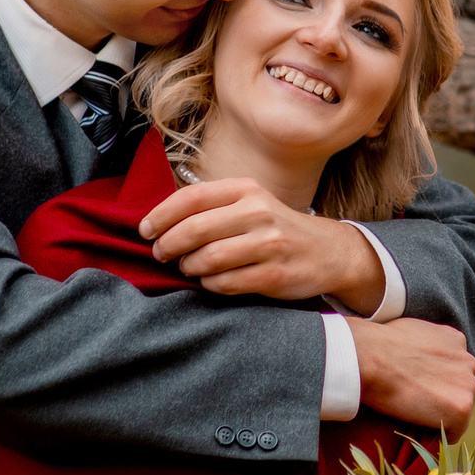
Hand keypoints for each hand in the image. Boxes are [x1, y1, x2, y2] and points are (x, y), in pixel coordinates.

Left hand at [139, 177, 384, 308]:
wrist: (328, 251)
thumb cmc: (276, 228)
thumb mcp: (250, 204)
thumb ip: (212, 207)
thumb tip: (159, 222)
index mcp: (246, 190)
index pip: (192, 197)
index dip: (161, 215)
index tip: (146, 230)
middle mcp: (258, 213)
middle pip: (194, 229)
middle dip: (168, 245)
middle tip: (161, 254)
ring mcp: (269, 244)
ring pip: (207, 259)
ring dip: (188, 267)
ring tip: (188, 268)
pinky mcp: (275, 275)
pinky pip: (225, 283)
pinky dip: (210, 284)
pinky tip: (211, 281)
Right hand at [349, 317, 474, 437]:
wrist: (369, 358)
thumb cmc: (378, 346)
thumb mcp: (411, 332)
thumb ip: (426, 346)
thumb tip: (417, 358)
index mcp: (456, 340)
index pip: (454, 368)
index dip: (436, 380)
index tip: (418, 387)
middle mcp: (468, 361)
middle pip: (460, 389)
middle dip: (442, 397)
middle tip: (414, 401)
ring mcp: (468, 386)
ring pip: (458, 410)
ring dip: (440, 415)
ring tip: (412, 413)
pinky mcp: (461, 408)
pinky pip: (453, 432)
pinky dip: (437, 436)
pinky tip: (418, 428)